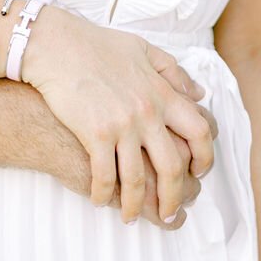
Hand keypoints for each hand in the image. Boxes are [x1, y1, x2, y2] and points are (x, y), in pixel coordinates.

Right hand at [21, 8, 216, 223]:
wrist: (56, 45)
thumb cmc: (96, 45)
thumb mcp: (143, 49)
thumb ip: (173, 72)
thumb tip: (198, 93)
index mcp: (161, 92)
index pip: (200, 131)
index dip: (204, 157)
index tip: (198, 171)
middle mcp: (147, 111)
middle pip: (174, 166)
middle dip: (174, 196)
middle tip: (168, 211)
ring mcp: (122, 124)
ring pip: (138, 179)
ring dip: (135, 205)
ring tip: (130, 216)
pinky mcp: (95, 133)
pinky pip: (105, 176)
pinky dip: (103, 194)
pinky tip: (100, 201)